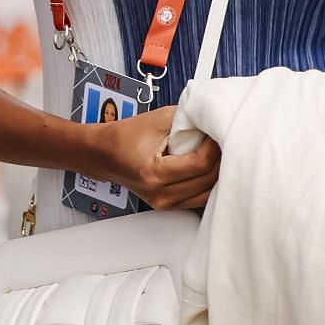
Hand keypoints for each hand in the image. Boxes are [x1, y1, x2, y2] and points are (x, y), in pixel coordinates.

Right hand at [88, 106, 221, 210]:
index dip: (214, 147)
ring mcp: (165, 203)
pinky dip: (208, 182)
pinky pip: (200, 198)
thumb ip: (187, 119)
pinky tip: (208, 168)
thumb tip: (213, 120)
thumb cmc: (125, 136)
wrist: (103, 154)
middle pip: (208, 180)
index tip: (217, 133)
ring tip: (216, 155)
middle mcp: (161, 194)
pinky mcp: (169, 206)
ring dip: (217, 173)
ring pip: (208, 193)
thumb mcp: (157, 119)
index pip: (200, 164)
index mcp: (155, 173)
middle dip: (219, 159)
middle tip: (221, 141)